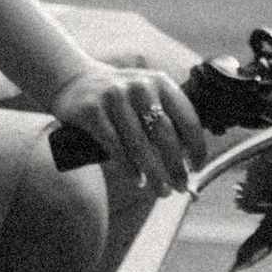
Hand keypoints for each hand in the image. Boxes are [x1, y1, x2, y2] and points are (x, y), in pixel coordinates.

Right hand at [49, 61, 204, 195]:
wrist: (74, 81)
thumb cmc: (120, 98)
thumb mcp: (146, 94)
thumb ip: (166, 115)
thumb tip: (190, 158)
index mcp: (160, 82)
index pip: (187, 118)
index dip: (196, 146)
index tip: (196, 167)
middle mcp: (139, 86)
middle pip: (165, 135)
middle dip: (176, 166)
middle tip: (180, 186)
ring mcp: (114, 97)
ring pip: (140, 145)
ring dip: (155, 173)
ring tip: (162, 190)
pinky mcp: (92, 111)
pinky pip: (115, 146)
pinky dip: (129, 168)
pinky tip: (138, 181)